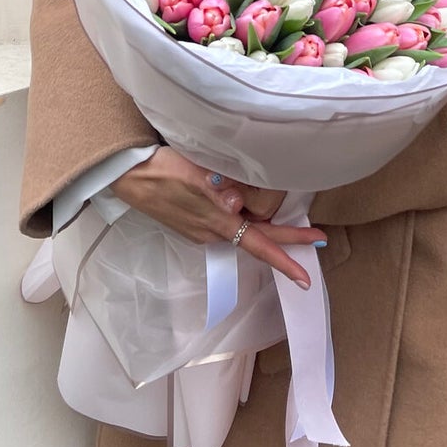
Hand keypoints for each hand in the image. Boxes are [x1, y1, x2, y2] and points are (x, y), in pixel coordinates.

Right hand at [110, 149, 322, 289]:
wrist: (129, 175)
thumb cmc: (163, 171)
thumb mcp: (195, 175)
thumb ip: (218, 191)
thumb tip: (236, 205)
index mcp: (217, 223)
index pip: (259, 245)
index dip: (285, 259)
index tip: (305, 276)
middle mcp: (211, 232)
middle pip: (257, 238)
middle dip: (287, 238)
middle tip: (317, 237)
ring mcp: (201, 228)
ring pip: (242, 228)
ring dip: (263, 223)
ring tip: (284, 210)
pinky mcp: (192, 221)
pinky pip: (225, 222)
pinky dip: (242, 215)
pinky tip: (244, 201)